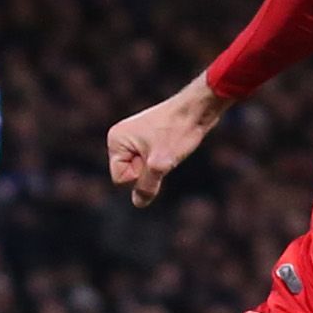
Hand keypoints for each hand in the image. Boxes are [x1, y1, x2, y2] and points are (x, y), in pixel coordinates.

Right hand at [106, 78, 225, 208]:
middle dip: (147, 170)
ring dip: (156, 166)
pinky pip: (149, 162)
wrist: (196, 109)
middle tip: (163, 150)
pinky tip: (170, 145)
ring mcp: (132, 138)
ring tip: (168, 146)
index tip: (154, 156)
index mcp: (115, 140)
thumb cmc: (177, 132)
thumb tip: (138, 203)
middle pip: (129, 175)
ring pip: (141, 170)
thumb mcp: (161, 165)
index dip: (140, 175)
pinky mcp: (146, 139)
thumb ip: (147, 187)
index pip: (120, 179)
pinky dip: (161, 160)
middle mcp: (119, 138)